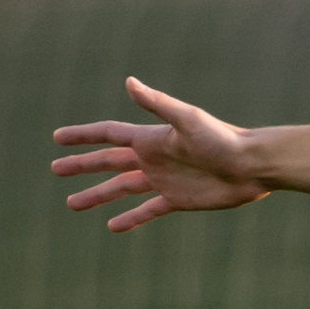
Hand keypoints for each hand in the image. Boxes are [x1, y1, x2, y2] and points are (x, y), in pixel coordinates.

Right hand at [52, 77, 269, 231]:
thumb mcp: (188, 119)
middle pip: (109, 162)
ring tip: (72, 204)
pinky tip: (112, 226)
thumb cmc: (223, 139)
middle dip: (82, 165)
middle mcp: (155, 158)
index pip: (109, 135)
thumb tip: (128, 81)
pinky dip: (130, 218)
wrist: (253, 166)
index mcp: (152, 139)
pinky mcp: (178, 200)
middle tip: (55, 169)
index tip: (57, 137)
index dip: (83, 136)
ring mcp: (165, 180)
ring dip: (97, 195)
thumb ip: (157, 104)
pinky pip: (147, 210)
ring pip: (122, 189)